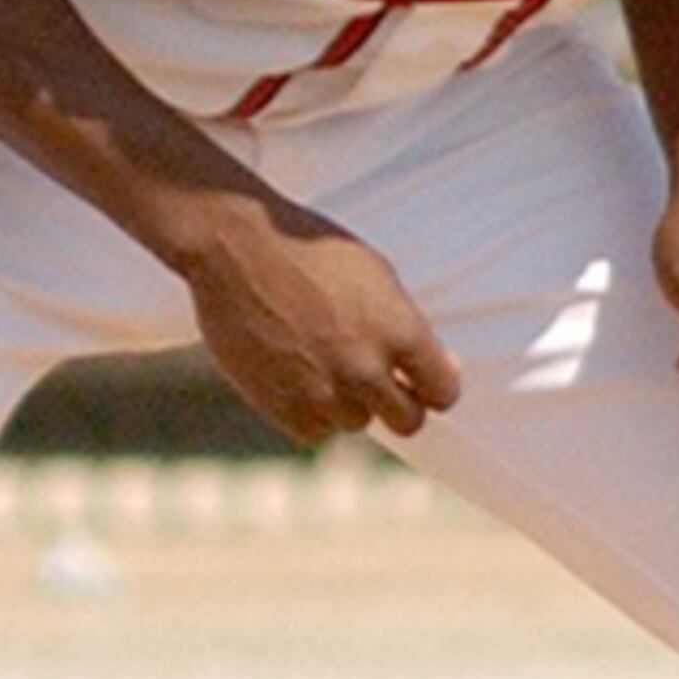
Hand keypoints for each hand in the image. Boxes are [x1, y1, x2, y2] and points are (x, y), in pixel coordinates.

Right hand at [179, 194, 461, 445]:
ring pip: (356, 423)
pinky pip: (315, 432)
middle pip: (407, 421)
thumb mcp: (376, 276)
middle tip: (371, 376)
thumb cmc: (308, 251)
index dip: (431, 386)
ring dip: (346, 402)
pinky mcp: (283, 406)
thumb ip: (408, 329)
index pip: (443, 393)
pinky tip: (295, 372)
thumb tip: (441, 371)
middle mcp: (367, 368)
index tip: (417, 379)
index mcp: (401, 331)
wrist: (235, 246)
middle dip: (396, 401)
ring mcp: (324, 391)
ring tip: (320, 358)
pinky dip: (309, 411)